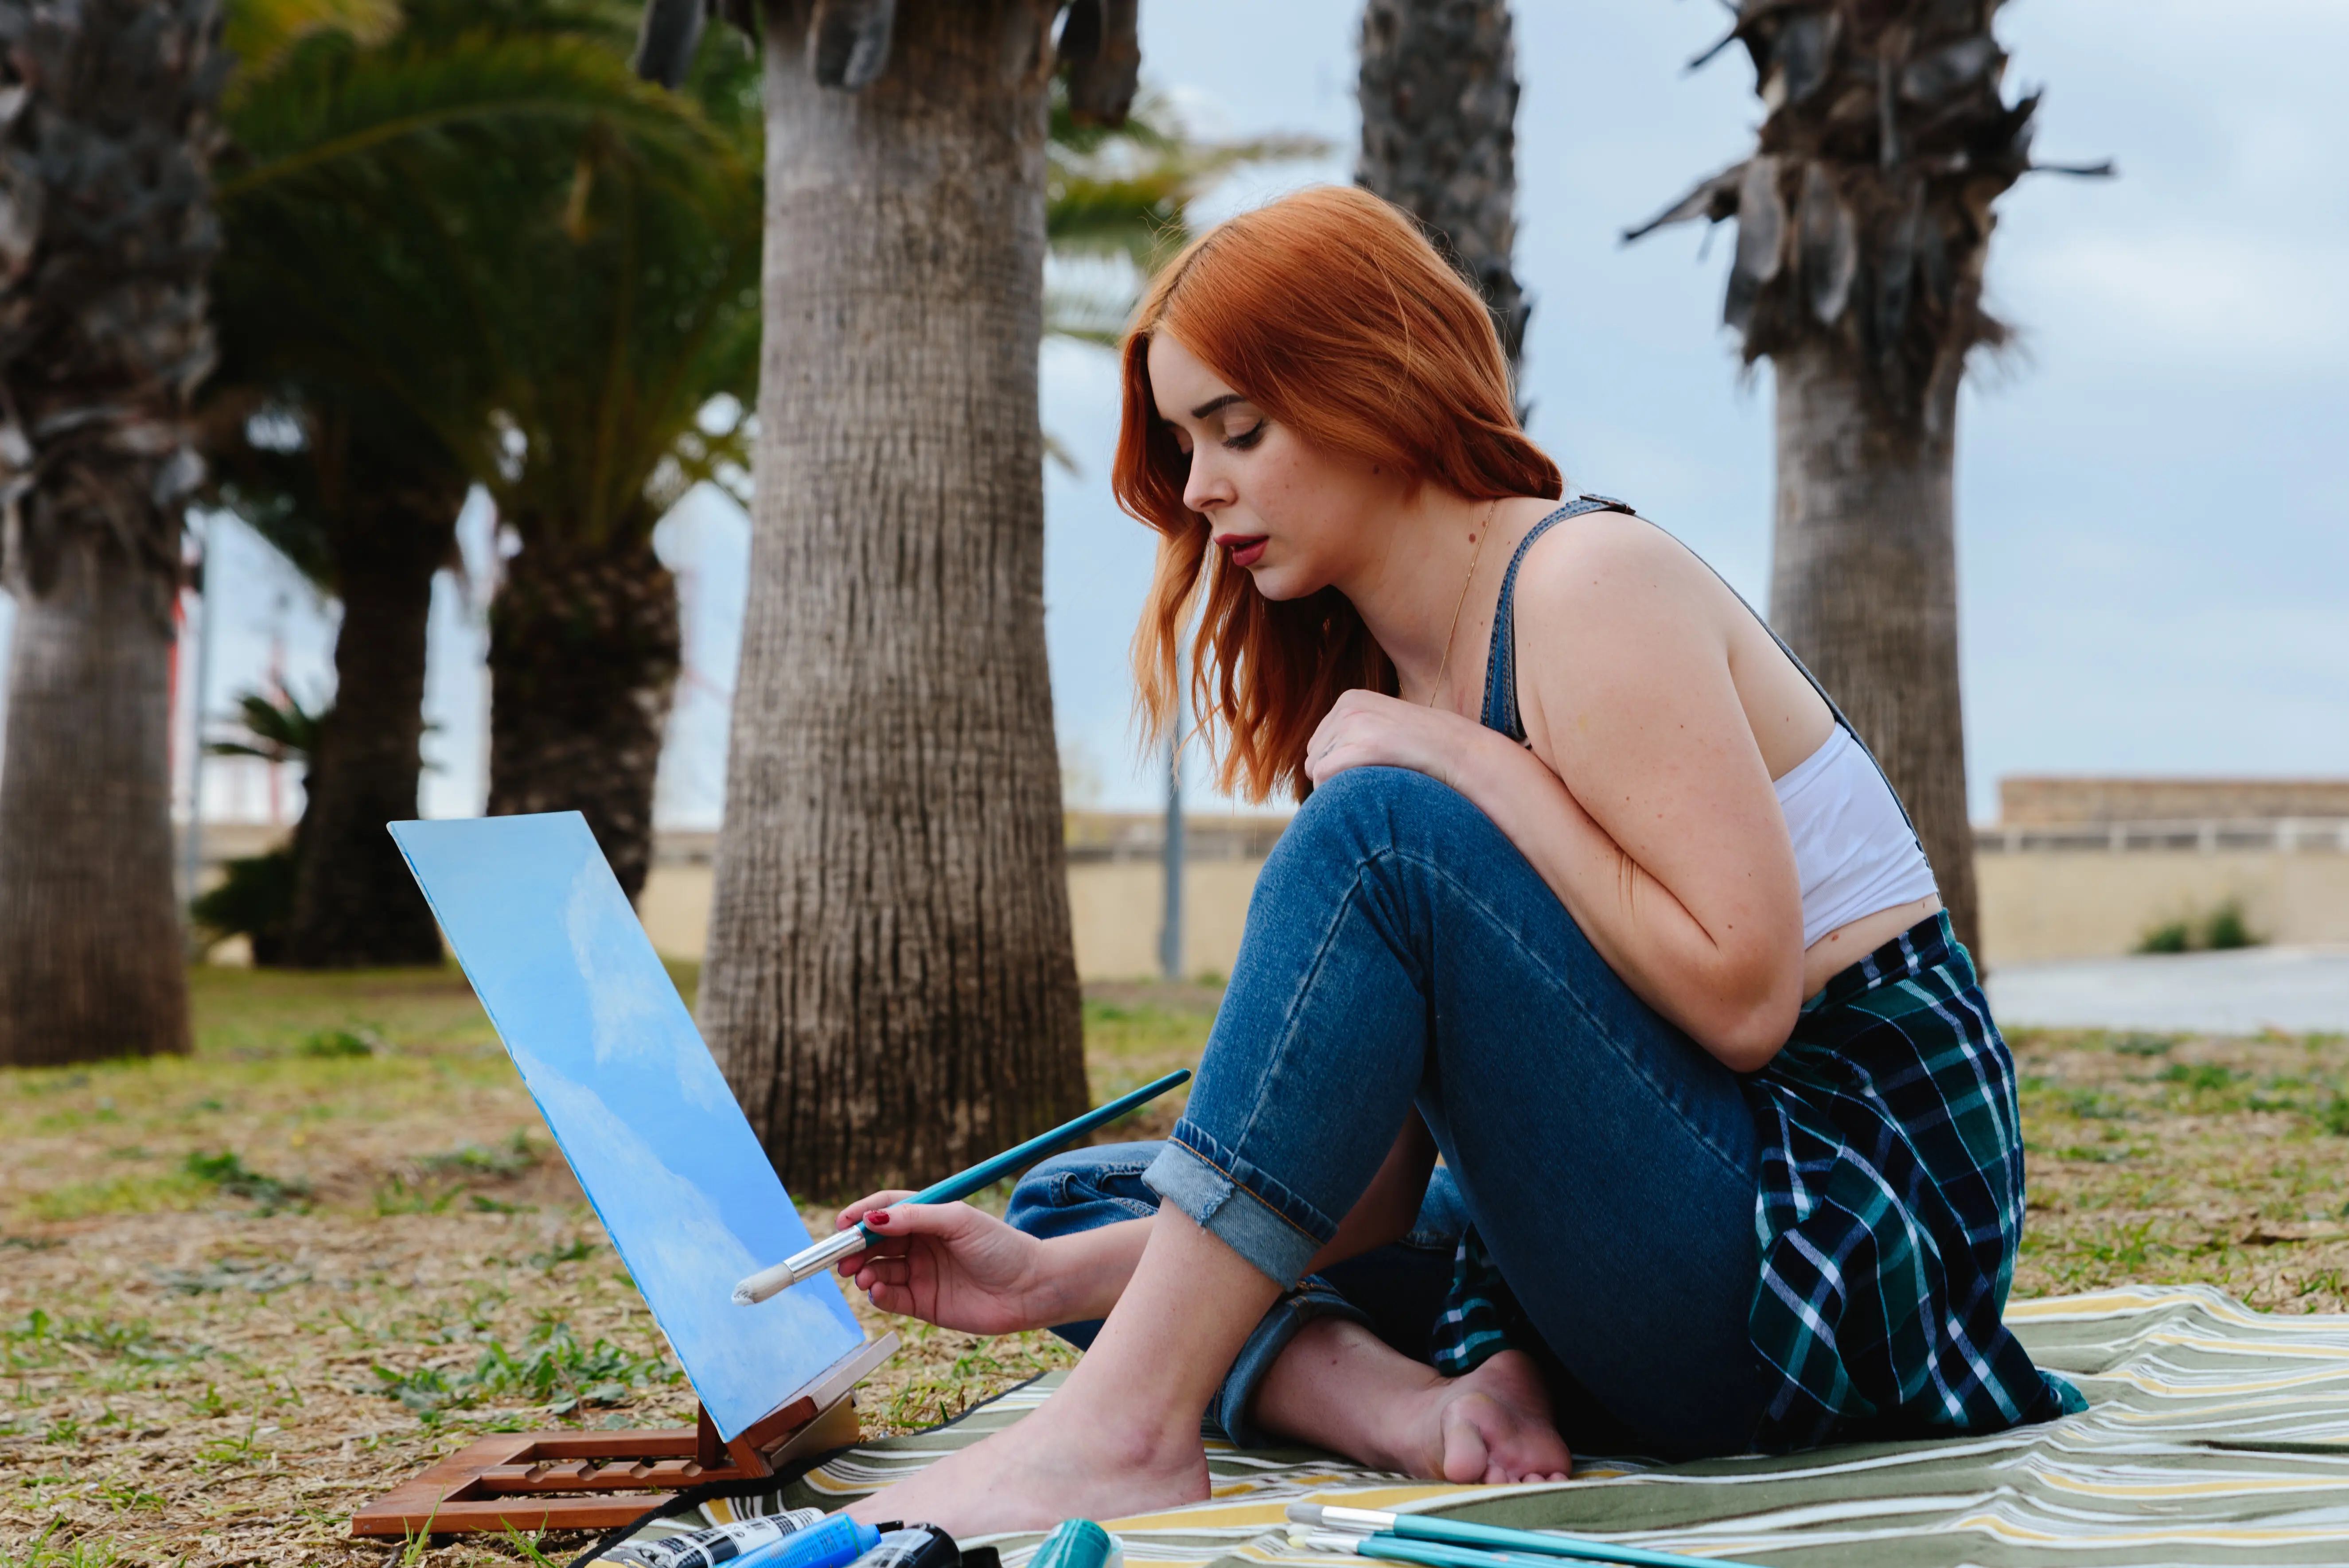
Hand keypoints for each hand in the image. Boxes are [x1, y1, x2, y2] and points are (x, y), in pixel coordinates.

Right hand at [832, 1192, 1052, 1334]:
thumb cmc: (1001, 1246)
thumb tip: (873, 1219)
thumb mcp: (958, 1220)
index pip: (887, 1210)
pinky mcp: (924, 1303)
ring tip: (862, 1276)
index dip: (862, 1214)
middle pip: (875, 1242)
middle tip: (841, 1257)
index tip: (842, 1223)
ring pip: (879, 1271)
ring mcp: (921, 1274)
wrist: (1030, 1287)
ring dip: (865, 1272)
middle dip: (855, 1248)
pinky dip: (879, 1295)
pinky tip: (876, 1291)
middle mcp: (921, 1244)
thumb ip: (915, 1217)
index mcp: (929, 1217)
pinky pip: (891, 1298)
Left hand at [1304, 689, 1487, 789]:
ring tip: (1370, 782)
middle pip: (1312, 755)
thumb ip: (1350, 736)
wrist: (1454, 749)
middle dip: (1332, 774)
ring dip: (1337, 784)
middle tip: (1366, 781)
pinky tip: (1362, 791)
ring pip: (1315, 767)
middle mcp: (1347, 706)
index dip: (1334, 764)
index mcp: (1349, 699)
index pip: (1317, 742)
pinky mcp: (1364, 744)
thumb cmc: (1418, 746)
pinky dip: (1336, 790)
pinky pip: (1324, 775)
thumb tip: (1312, 766)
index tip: (1362, 773)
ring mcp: (1355, 723)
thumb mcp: (1381, 727)